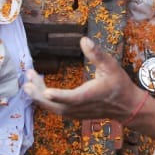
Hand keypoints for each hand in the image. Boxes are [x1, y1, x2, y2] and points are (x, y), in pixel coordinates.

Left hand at [24, 36, 139, 119]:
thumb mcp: (111, 66)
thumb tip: (84, 40)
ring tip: (29, 82)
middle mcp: (82, 107)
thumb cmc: (119, 84)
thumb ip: (97, 54)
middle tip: (28, 80)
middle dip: (40, 94)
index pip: (74, 98)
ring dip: (40, 96)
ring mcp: (77, 113)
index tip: (47, 91)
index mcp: (92, 95)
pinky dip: (46, 101)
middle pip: (57, 106)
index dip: (60, 95)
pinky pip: (56, 109)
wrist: (126, 106)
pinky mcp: (74, 114)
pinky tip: (39, 89)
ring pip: (54, 109)